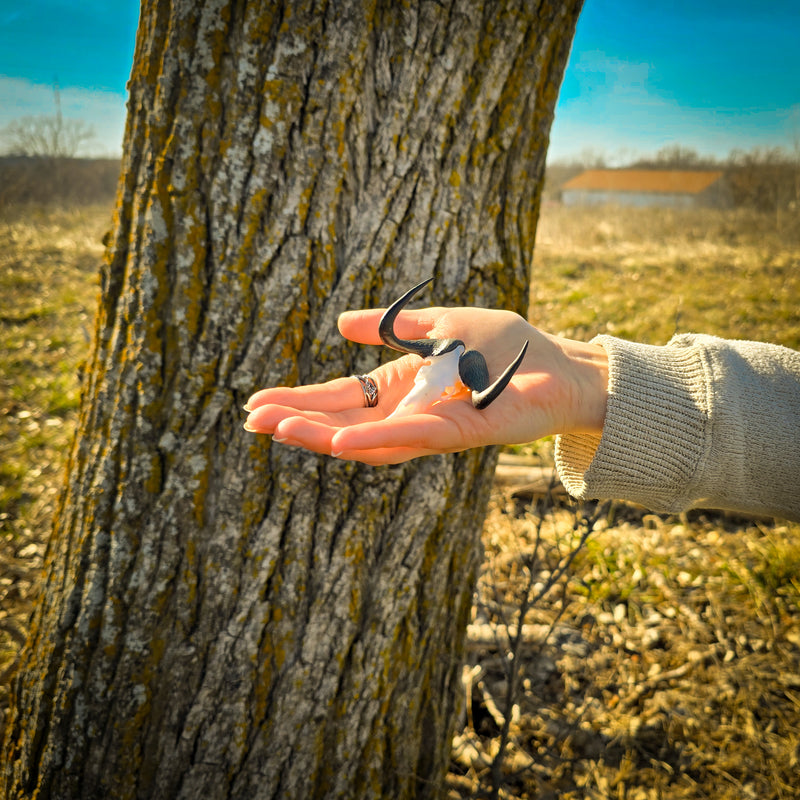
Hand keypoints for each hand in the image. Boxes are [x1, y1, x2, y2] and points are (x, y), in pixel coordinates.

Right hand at [244, 305, 607, 464]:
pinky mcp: (460, 434)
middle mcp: (410, 413)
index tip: (256, 401)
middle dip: (297, 420)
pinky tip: (337, 441)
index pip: (341, 397)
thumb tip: (341, 324)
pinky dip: (374, 441)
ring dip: (322, 435)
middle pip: (344, 421)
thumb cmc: (509, 348)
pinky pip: (411, 439)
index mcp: (403, 387)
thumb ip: (394, 327)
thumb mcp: (442, 325)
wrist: (562, 366)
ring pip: (368, 438)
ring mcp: (432, 428)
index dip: (300, 399)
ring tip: (279, 430)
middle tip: (251, 420)